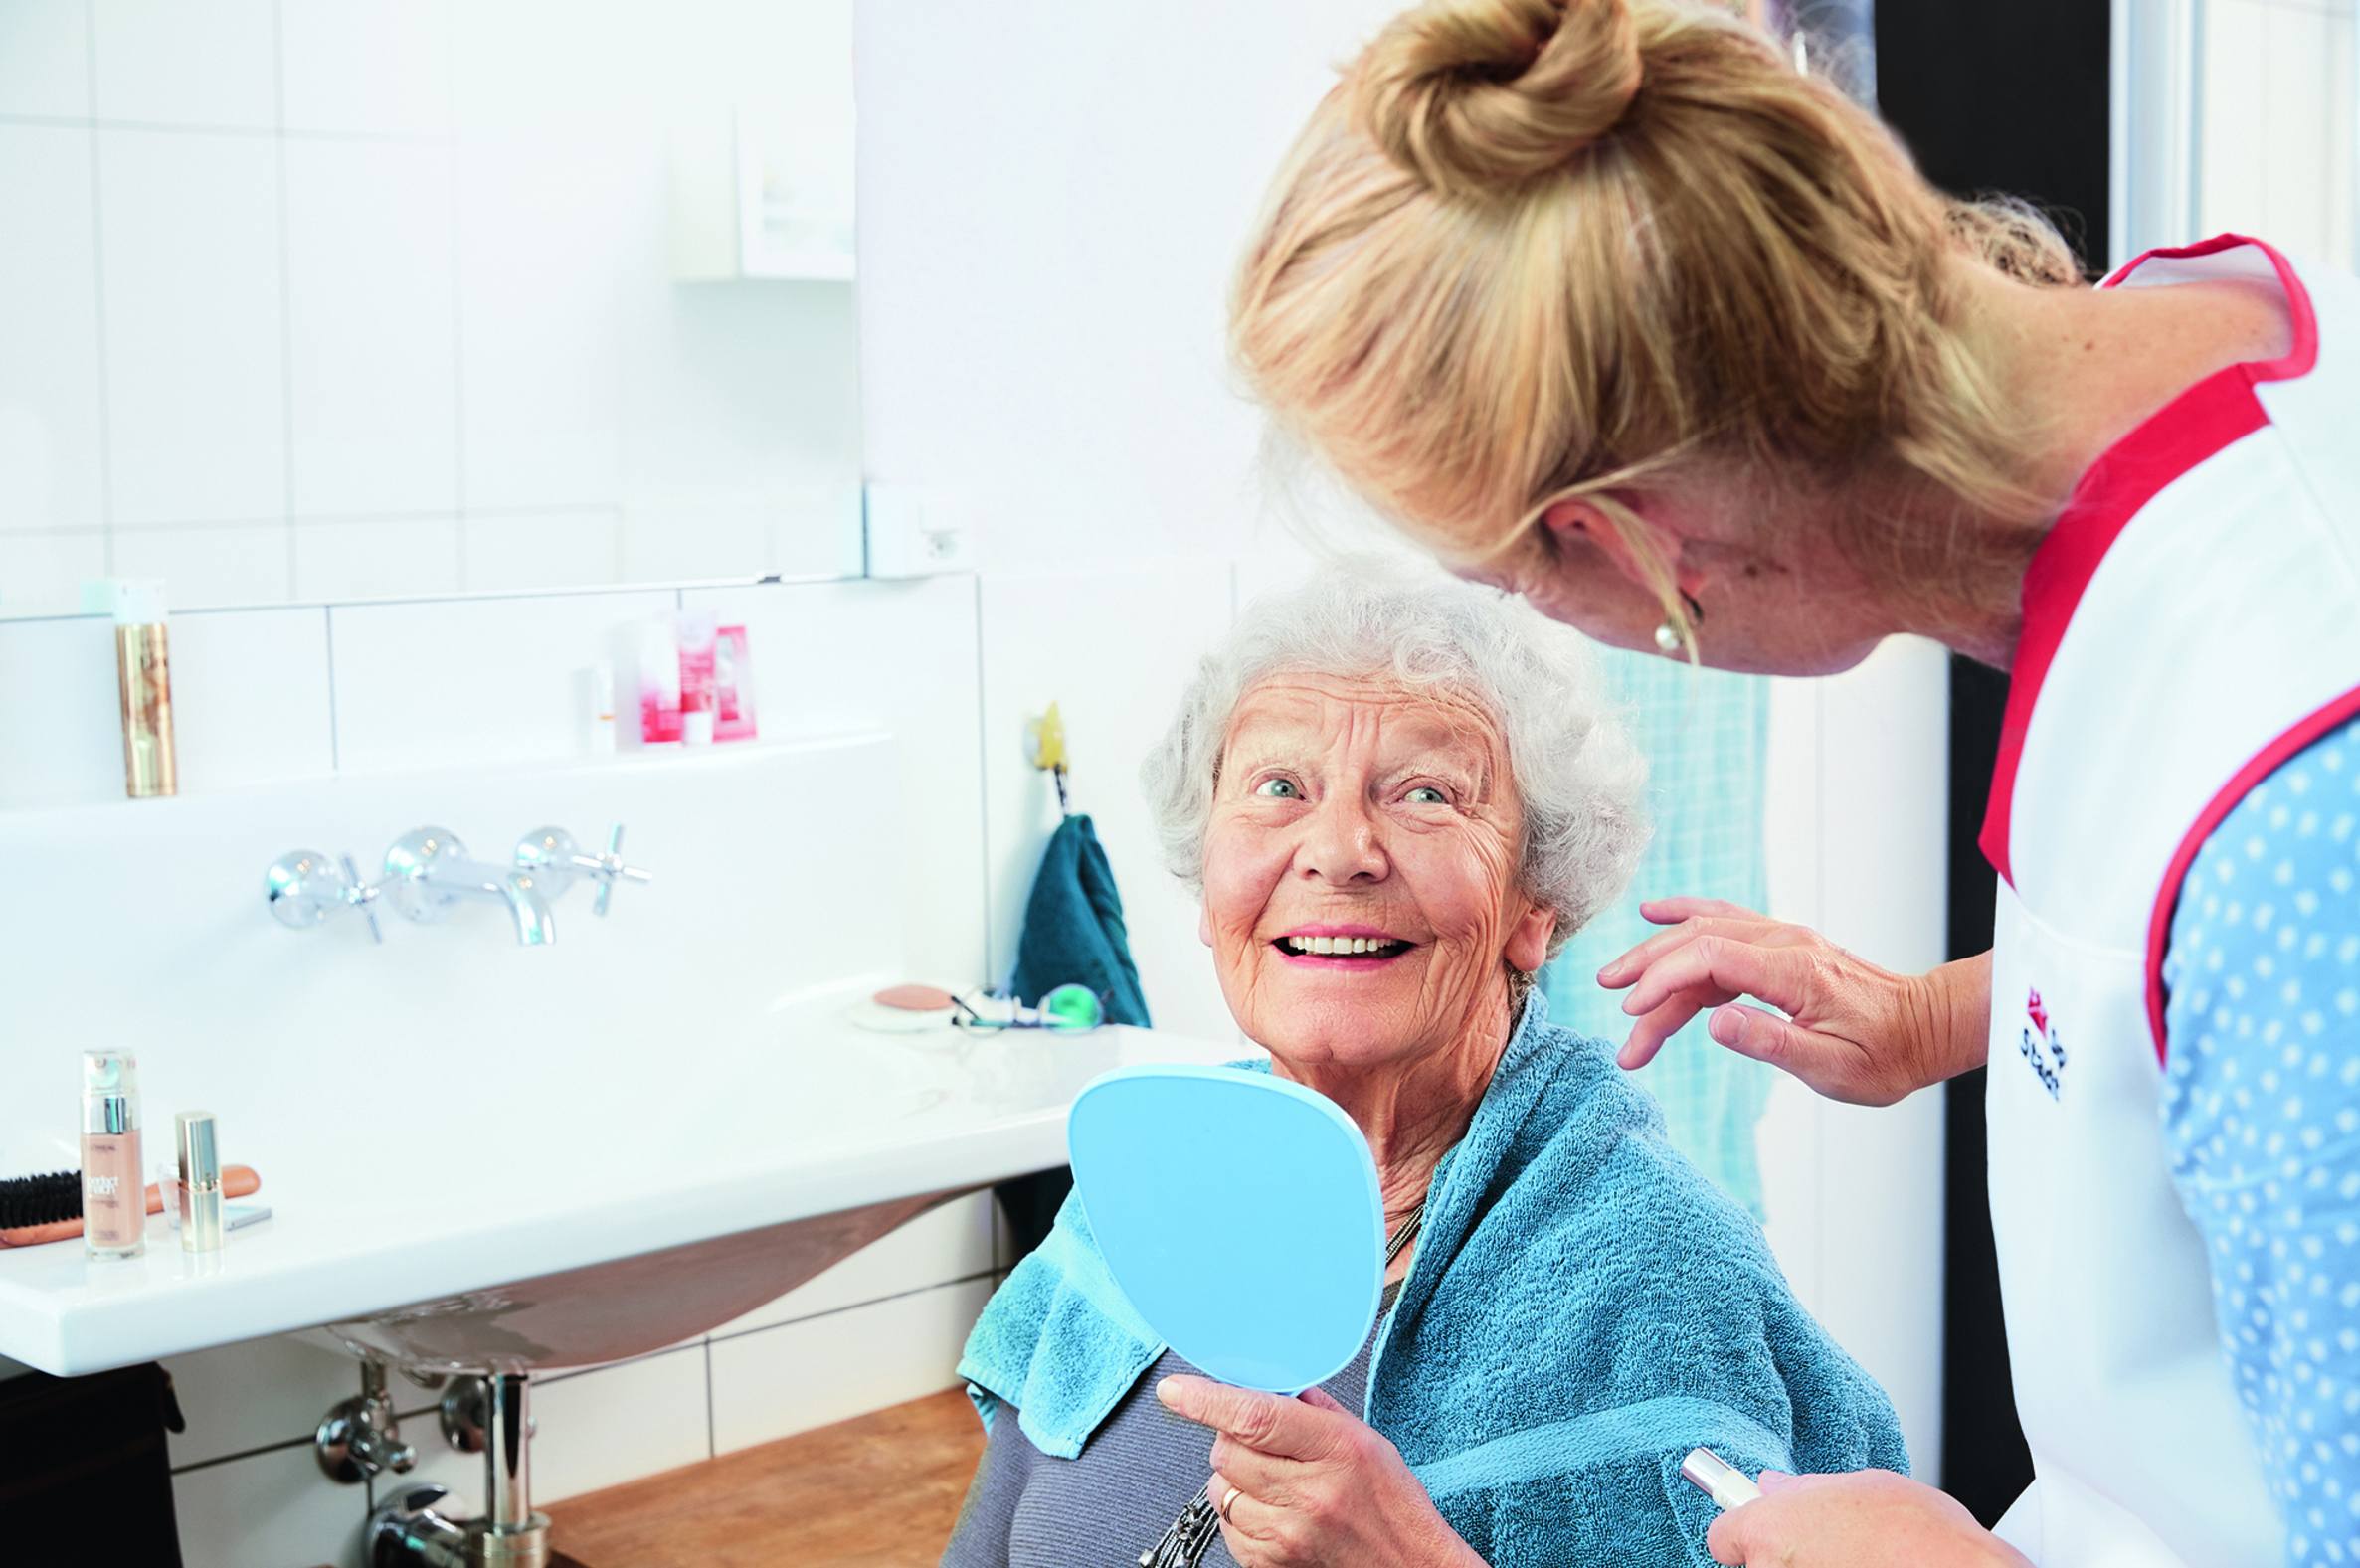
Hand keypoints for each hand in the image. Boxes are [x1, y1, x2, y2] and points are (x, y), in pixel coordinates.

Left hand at [1155, 1376, 1481, 1567]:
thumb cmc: (1394, 1505)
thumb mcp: (1367, 1440)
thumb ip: (1314, 1410)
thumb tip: (1270, 1385)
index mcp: (1333, 1450)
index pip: (1254, 1417)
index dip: (1206, 1400)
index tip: (1175, 1390)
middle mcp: (1307, 1494)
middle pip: (1226, 1451)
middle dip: (1232, 1439)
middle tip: (1260, 1443)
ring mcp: (1286, 1535)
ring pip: (1221, 1490)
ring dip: (1235, 1479)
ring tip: (1274, 1482)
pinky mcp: (1271, 1564)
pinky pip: (1227, 1527)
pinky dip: (1240, 1514)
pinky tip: (1273, 1511)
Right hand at [1595, 898, 1989, 1105]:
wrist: (1927, 1027)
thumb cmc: (1886, 1055)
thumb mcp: (1831, 1067)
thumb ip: (1770, 1042)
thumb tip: (1715, 1024)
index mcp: (1793, 971)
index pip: (1708, 958)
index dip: (1662, 980)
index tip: (1632, 1011)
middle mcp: (1785, 943)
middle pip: (1696, 939)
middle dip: (1646, 966)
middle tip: (1607, 993)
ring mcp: (1784, 939)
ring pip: (1706, 931)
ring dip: (1658, 952)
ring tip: (1619, 979)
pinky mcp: (1784, 947)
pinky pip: (1726, 924)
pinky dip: (1687, 920)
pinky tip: (1659, 917)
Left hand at [1706, 1469, 2030, 1567]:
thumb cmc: (1922, 1536)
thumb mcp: (1864, 1488)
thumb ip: (1808, 1490)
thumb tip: (1774, 1486)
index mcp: (1771, 1530)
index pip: (1725, 1538)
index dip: (1748, 1536)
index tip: (1765, 1538)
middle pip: (1758, 1566)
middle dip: (1789, 1558)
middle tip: (1833, 1553)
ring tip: (1860, 1564)